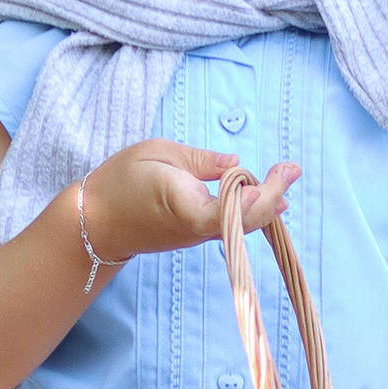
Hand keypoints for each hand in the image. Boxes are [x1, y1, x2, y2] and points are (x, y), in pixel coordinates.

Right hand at [79, 147, 301, 264]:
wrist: (96, 223)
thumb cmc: (121, 181)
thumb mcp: (158, 153)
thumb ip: (200, 160)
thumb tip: (236, 163)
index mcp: (187, 206)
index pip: (233, 208)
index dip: (261, 194)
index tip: (280, 172)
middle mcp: (197, 227)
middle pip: (246, 220)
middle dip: (273, 194)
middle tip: (292, 168)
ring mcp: (198, 235)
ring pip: (242, 225)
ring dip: (268, 202)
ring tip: (286, 176)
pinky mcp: (195, 234)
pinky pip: (231, 225)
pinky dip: (253, 210)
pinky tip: (270, 198)